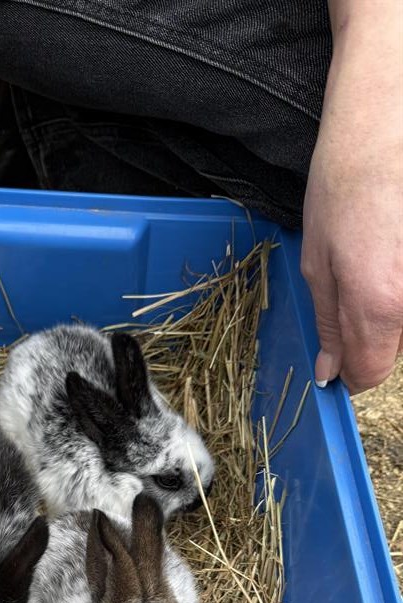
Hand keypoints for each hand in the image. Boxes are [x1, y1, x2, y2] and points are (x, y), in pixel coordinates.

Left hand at [301, 10, 402, 393]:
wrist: (386, 120)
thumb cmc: (344, 185)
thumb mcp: (317, 261)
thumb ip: (329, 323)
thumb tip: (330, 372)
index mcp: (379, 304)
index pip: (372, 373)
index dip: (350, 371)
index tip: (337, 359)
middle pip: (393, 346)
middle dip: (370, 332)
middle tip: (354, 282)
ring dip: (388, 304)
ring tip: (377, 255)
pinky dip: (396, 278)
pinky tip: (389, 247)